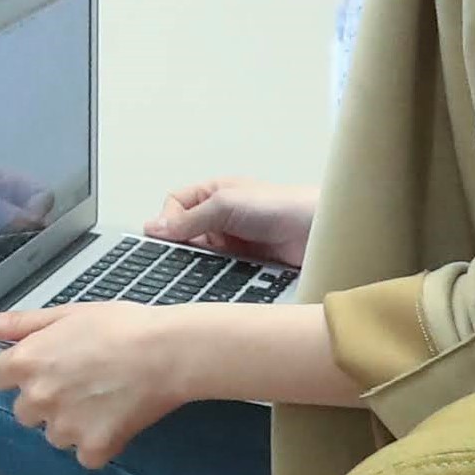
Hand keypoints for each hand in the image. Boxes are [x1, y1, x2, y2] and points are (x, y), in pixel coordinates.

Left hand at [0, 302, 194, 468]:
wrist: (168, 351)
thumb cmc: (121, 326)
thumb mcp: (65, 314)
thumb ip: (17, 324)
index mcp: (27, 361)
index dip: (19, 371)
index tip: (45, 366)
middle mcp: (38, 398)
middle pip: (24, 411)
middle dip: (46, 400)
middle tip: (82, 381)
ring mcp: (64, 427)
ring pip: (54, 434)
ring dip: (71, 423)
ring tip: (103, 398)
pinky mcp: (93, 448)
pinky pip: (84, 455)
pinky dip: (98, 443)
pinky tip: (117, 419)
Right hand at [146, 176, 314, 266]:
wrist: (319, 232)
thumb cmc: (283, 206)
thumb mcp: (226, 204)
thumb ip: (189, 218)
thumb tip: (155, 227)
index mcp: (214, 194)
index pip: (175, 206)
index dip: (168, 221)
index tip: (166, 238)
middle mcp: (220, 218)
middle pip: (184, 235)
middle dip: (180, 247)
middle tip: (178, 259)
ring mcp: (231, 243)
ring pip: (199, 258)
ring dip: (197, 265)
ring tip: (200, 269)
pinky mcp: (243, 265)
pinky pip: (218, 273)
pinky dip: (213, 277)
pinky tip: (215, 280)